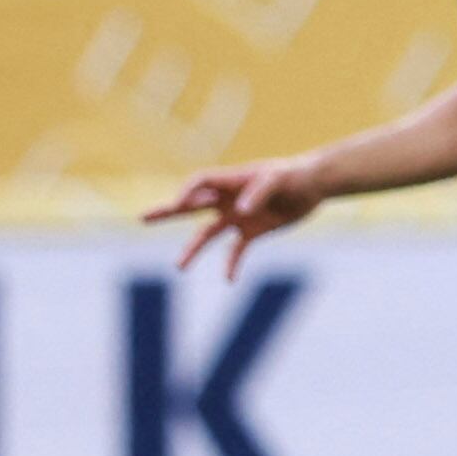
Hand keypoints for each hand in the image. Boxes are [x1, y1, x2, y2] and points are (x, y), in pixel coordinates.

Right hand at [144, 157, 324, 276]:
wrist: (314, 186)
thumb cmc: (294, 175)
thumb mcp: (278, 179)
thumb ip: (259, 192)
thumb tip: (242, 210)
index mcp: (230, 181)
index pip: (199, 182)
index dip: (187, 191)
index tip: (180, 204)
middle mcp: (228, 199)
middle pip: (191, 206)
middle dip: (167, 212)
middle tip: (142, 218)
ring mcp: (237, 216)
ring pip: (207, 234)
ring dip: (193, 249)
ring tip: (178, 267)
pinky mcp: (252, 232)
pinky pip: (235, 251)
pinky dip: (231, 264)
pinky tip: (228, 280)